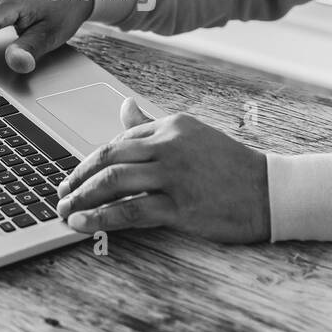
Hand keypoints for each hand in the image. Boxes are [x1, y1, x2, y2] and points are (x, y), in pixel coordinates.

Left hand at [55, 99, 269, 243]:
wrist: (270, 193)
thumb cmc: (230, 167)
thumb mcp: (192, 136)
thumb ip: (153, 124)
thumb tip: (124, 107)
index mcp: (172, 125)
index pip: (118, 141)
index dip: (90, 161)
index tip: (75, 177)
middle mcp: (170, 145)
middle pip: (108, 158)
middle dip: (77, 178)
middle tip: (60, 194)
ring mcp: (175, 175)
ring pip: (114, 182)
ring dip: (82, 197)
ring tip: (65, 211)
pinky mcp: (180, 206)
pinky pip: (131, 211)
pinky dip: (101, 218)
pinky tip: (83, 224)